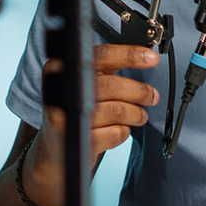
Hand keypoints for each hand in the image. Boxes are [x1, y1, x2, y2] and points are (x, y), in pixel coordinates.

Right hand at [38, 44, 159, 159]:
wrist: (54, 151)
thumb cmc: (73, 113)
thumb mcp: (84, 86)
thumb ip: (107, 71)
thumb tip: (145, 58)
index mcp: (66, 68)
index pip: (101, 55)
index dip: (129, 55)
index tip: (151, 58)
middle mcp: (63, 90)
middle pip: (111, 85)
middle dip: (138, 91)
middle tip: (151, 96)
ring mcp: (69, 117)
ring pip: (116, 110)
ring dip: (135, 114)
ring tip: (139, 116)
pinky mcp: (78, 141)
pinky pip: (114, 133)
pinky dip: (122, 132)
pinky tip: (118, 130)